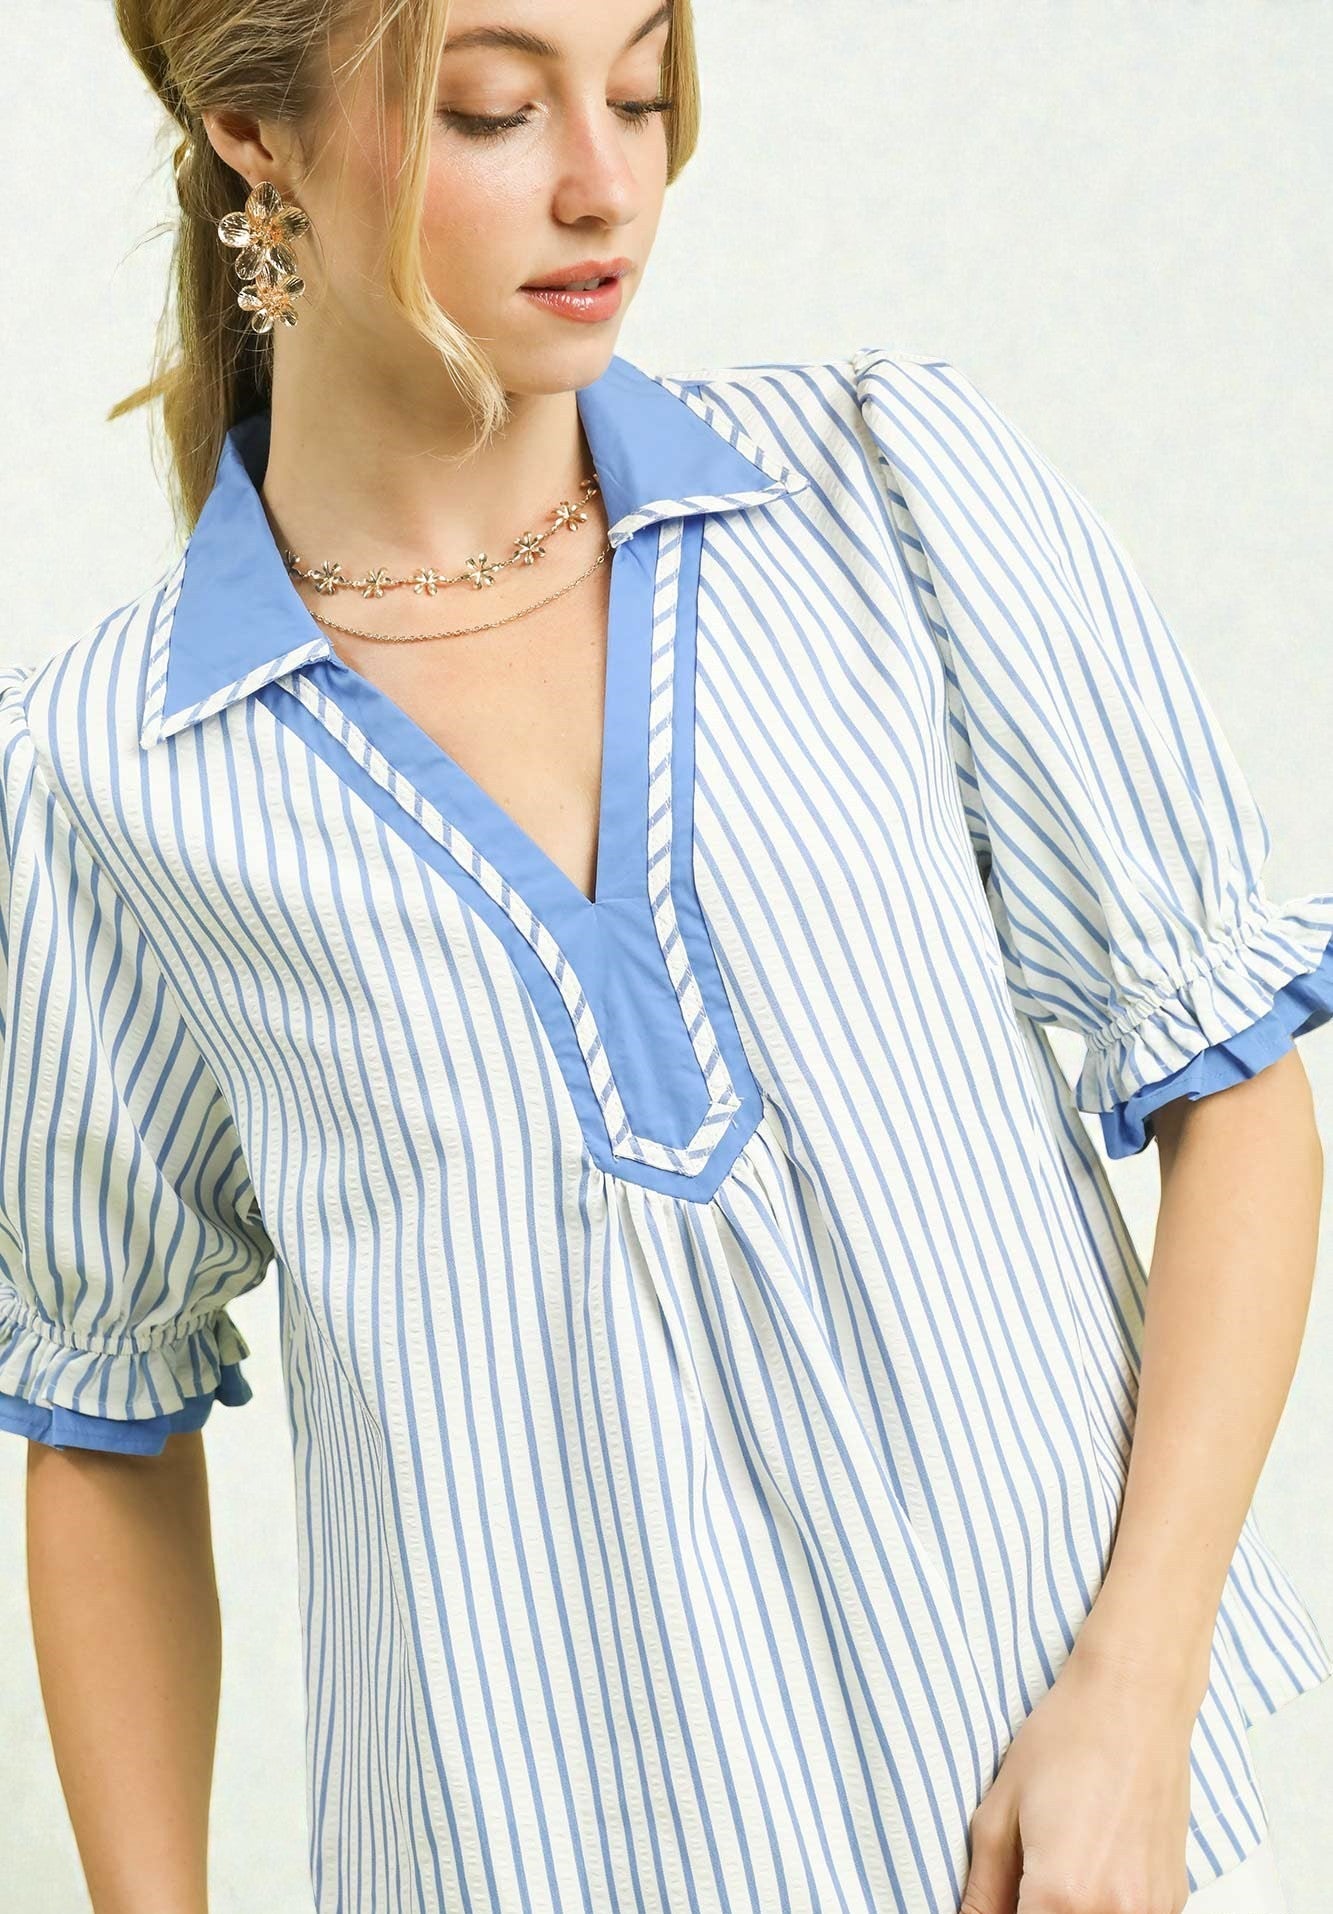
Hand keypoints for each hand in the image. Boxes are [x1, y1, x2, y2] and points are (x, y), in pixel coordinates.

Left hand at [960, 1637, 1199, 1912]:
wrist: (1135, 1701)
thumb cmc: (1067, 1741)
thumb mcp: (998, 1813)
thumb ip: (983, 1891)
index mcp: (1062, 1895)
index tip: (1000, 1900)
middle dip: (1032, 1912)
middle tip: (1023, 1881)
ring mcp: (1152, 1912)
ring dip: (1068, 1910)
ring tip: (1056, 1865)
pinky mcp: (1173, 1901)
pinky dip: (1102, 1907)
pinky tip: (1092, 1864)